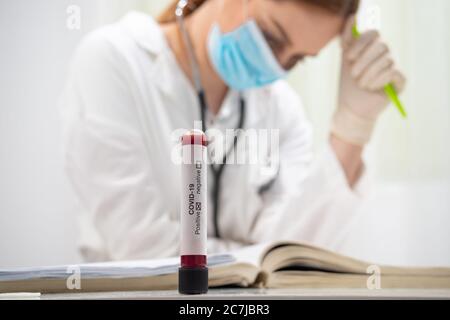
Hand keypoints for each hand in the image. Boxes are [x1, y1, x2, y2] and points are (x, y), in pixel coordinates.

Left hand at [332, 16, 405, 145]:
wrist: (351, 108)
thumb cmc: (347, 84)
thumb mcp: (345, 59)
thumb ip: (347, 38)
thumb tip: (353, 17)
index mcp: (372, 48)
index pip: (374, 33)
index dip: (360, 44)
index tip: (348, 58)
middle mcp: (385, 56)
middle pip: (381, 46)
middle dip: (363, 61)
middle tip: (354, 75)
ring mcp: (393, 68)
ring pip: (387, 60)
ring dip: (369, 74)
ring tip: (362, 84)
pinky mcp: (400, 81)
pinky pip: (394, 73)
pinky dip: (379, 80)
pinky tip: (372, 88)